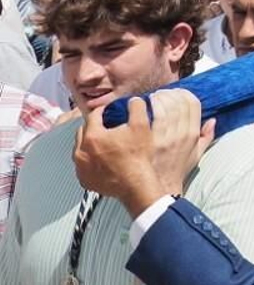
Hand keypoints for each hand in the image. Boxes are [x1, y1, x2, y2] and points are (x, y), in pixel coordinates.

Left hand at [73, 91, 213, 215]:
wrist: (136, 184)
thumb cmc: (138, 155)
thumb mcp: (141, 125)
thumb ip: (136, 107)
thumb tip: (133, 100)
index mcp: (93, 136)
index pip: (93, 116)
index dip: (103, 111)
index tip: (111, 111)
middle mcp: (80, 151)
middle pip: (83, 131)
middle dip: (93, 126)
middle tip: (107, 126)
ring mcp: (80, 168)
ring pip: (79, 148)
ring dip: (89, 143)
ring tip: (104, 143)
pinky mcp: (83, 180)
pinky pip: (82, 164)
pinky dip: (89, 159)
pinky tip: (102, 159)